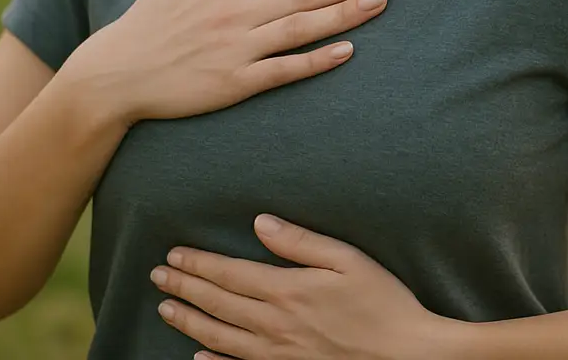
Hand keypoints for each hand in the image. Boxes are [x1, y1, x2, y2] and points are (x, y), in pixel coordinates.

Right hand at [65, 0, 403, 125]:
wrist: (113, 76)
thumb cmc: (144, 24)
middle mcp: (235, 13)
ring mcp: (236, 49)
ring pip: (301, 27)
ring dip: (344, 13)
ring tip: (381, 1)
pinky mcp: (233, 84)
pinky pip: (282, 71)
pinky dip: (315, 61)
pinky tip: (348, 51)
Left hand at [150, 213, 436, 359]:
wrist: (409, 357)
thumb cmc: (383, 303)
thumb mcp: (347, 260)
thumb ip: (300, 241)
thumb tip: (260, 222)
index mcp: (287, 291)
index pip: (229, 274)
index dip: (199, 263)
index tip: (173, 253)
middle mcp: (275, 326)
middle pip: (218, 304)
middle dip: (185, 287)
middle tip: (158, 275)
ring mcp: (280, 356)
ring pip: (222, 339)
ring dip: (190, 323)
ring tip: (165, 309)